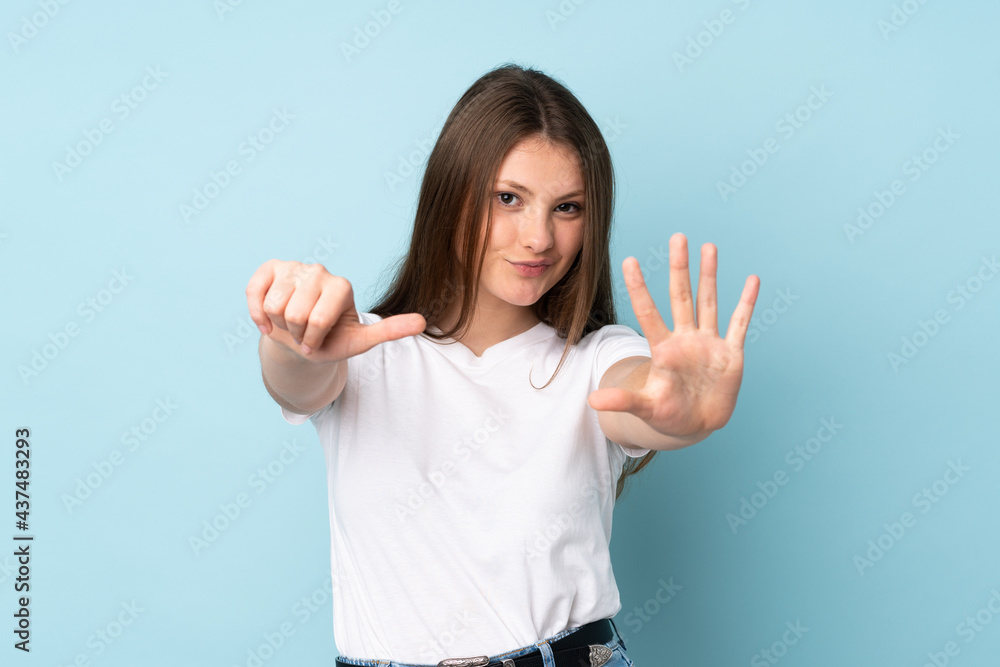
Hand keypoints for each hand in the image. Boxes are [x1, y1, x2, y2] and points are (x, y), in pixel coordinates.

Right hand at [245, 260, 425, 362]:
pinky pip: (254, 293)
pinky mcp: (271, 268)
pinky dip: (257, 315)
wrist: (302, 339)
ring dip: (277, 325)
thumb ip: (389, 331)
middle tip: (304, 333)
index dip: (312, 340)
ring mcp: (294, 267)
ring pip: (273, 305)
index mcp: (342, 286)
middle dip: (296, 334)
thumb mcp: (360, 340)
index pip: (316, 320)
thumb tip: (423, 323)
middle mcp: (319, 271)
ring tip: (291, 324)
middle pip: (294, 313)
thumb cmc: (332, 340)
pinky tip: (266, 321)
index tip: (319, 342)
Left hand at [587, 233, 759, 437]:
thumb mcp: (645, 408)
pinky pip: (739, 324)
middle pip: (681, 297)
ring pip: (708, 302)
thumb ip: (622, 401)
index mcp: (663, 350)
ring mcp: (709, 344)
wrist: (694, 425)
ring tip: (708, 246)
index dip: (639, 288)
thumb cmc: (667, 415)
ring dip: (709, 276)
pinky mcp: (730, 354)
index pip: (648, 312)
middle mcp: (685, 339)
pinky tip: (752, 280)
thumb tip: (592, 402)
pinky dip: (746, 303)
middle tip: (677, 237)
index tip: (629, 260)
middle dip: (679, 268)